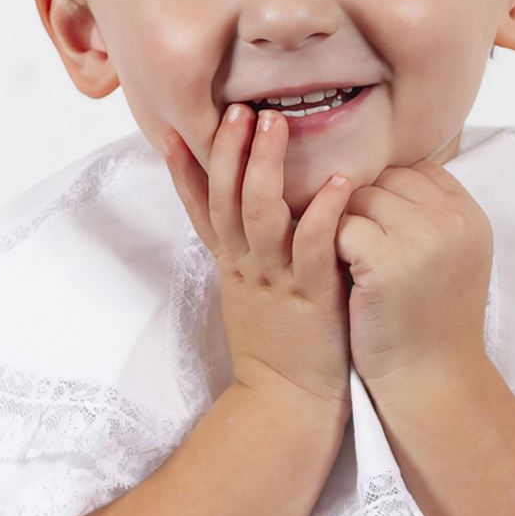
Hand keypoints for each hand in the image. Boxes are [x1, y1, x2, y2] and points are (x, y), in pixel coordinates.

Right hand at [165, 106, 356, 407]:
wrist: (286, 406)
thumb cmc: (279, 349)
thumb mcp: (249, 297)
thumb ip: (247, 256)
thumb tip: (248, 219)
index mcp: (231, 265)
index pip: (200, 209)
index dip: (186, 169)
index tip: (174, 130)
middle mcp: (246, 268)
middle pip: (227, 200)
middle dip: (229, 151)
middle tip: (237, 108)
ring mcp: (277, 281)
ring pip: (263, 215)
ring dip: (268, 167)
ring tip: (276, 125)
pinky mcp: (312, 297)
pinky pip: (315, 248)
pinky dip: (324, 212)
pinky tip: (340, 182)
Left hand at [335, 162, 492, 391]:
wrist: (431, 381)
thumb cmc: (430, 322)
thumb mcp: (449, 259)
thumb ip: (428, 216)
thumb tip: (377, 178)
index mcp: (469, 215)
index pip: (416, 172)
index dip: (389, 196)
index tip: (381, 231)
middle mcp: (451, 219)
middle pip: (384, 180)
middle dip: (364, 211)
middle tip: (358, 250)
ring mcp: (420, 237)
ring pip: (357, 198)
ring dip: (344, 228)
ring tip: (350, 265)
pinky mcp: (385, 259)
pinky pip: (339, 226)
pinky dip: (331, 249)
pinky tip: (340, 276)